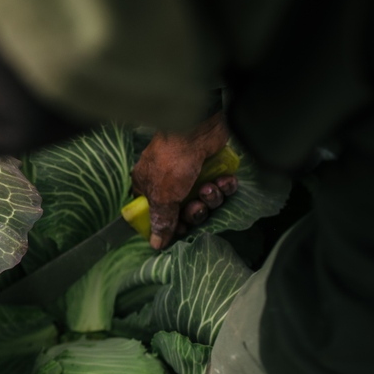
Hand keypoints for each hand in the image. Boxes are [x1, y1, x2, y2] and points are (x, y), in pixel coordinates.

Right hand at [132, 112, 235, 249]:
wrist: (198, 129)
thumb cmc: (172, 161)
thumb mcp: (163, 196)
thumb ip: (161, 221)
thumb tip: (156, 244)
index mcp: (149, 186)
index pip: (156, 214)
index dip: (169, 225)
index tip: (180, 230)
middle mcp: (169, 181)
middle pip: (183, 211)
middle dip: (195, 211)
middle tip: (197, 206)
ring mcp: (191, 174)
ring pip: (204, 199)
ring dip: (210, 198)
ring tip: (211, 187)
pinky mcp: (212, 167)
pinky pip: (220, 186)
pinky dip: (224, 186)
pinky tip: (224, 180)